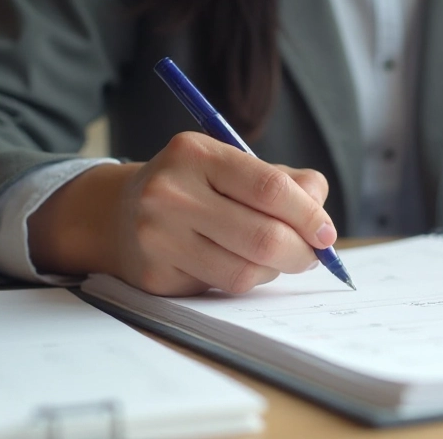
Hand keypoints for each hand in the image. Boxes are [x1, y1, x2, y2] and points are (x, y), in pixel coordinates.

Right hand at [29, 132, 336, 295]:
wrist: (115, 213)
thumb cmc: (192, 187)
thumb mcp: (231, 166)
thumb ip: (284, 182)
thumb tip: (322, 215)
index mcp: (196, 154)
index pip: (269, 187)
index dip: (308, 215)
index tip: (326, 232)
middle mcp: (171, 193)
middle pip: (262, 236)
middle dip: (301, 252)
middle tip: (312, 255)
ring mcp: (158, 237)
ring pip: (245, 271)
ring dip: (275, 270)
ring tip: (276, 258)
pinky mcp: (155, 275)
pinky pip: (221, 288)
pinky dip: (245, 280)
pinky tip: (240, 264)